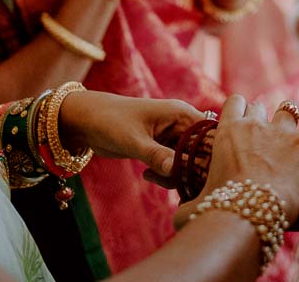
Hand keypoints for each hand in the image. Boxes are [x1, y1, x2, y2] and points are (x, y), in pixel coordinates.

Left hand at [57, 90, 204, 177]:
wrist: (87, 122)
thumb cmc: (109, 121)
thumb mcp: (133, 140)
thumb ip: (156, 155)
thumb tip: (177, 170)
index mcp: (181, 113)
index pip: (211, 135)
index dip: (211, 156)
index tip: (198, 176)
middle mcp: (182, 124)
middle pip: (203, 153)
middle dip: (192, 171)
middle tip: (173, 184)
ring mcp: (173, 138)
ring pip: (189, 163)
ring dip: (177, 176)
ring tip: (152, 176)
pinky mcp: (163, 150)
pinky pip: (175, 167)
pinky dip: (167, 176)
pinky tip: (147, 175)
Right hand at [174, 95, 298, 227]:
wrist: (247, 213)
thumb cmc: (218, 210)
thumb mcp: (196, 202)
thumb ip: (188, 202)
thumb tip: (178, 217)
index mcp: (227, 131)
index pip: (234, 104)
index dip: (239, 109)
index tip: (241, 116)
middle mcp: (253, 124)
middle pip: (259, 105)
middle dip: (262, 115)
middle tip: (265, 131)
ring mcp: (280, 132)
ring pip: (288, 110)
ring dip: (290, 115)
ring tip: (294, 120)